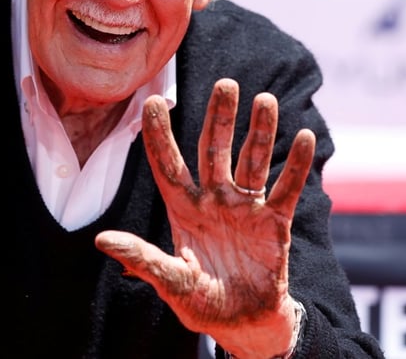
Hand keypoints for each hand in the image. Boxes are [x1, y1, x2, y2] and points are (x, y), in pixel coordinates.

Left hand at [95, 79, 311, 357]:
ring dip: (260, 132)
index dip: (159, 135)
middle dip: (220, 118)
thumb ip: (143, 260)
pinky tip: (303, 138)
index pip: (168, 165)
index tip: (152, 101)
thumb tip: (102, 240)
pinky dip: (296, 165)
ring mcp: (245, 207)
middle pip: (214, 151)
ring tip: (265, 99)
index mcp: (183, 210)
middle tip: (225, 83)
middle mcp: (213, 200)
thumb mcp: (172, 282)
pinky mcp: (274, 221)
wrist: (245, 323)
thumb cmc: (203, 304)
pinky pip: (287, 188)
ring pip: (253, 160)